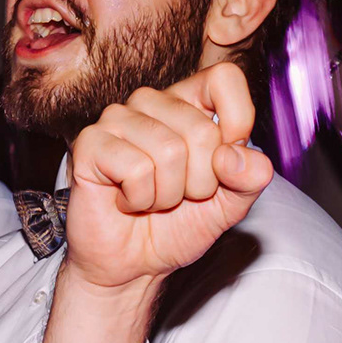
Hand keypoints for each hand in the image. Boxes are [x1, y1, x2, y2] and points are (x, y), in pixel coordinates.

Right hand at [63, 56, 272, 296]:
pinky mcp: (91, 143)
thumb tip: (235, 155)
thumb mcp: (230, 205)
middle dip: (200, 182)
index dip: (238, 120)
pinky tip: (128, 202)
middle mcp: (152, 102)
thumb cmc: (177, 226)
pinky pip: (136, 169)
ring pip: (169, 151)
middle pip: (202, 130)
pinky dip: (140, 199)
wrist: (134, 264)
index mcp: (188, 103)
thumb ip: (250, 178)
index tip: (225, 162)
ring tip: (152, 200)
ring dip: (168, 195)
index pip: (224, 78)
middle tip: (180, 196)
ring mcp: (118, 119)